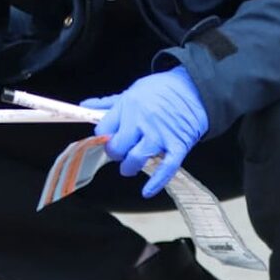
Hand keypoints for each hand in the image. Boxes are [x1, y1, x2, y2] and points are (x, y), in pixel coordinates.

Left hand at [82, 66, 207, 196]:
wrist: (194, 88)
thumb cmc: (162, 89)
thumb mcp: (132, 91)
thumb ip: (108, 103)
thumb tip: (84, 106)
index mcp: (129, 107)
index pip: (103, 130)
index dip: (103, 138)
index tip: (108, 139)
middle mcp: (143, 122)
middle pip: (117, 147)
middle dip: (115, 154)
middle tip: (120, 153)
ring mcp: (160, 135)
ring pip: (136, 159)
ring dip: (129, 167)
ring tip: (130, 167)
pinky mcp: (177, 145)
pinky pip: (166, 168)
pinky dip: (156, 182)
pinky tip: (147, 191)